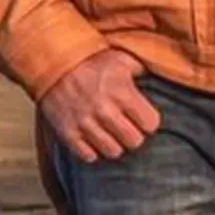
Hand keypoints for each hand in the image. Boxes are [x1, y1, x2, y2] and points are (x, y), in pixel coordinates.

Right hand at [39, 49, 160, 163]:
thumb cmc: (93, 61)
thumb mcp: (122, 58)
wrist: (55, 64)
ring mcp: (85, 123)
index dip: (149, 122)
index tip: (144, 118)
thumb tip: (160, 74)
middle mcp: (105, 110)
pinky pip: (88, 156)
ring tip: (112, 133)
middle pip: (134, 142)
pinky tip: (94, 138)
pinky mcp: (68, 133)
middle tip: (129, 127)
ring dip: (115, 144)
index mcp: (122, 92)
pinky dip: (93, 150)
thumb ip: (143, 69)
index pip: (150, 123)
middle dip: (135, 135)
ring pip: (113, 152)